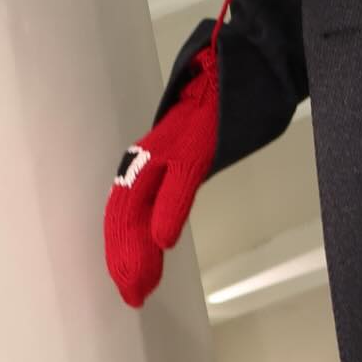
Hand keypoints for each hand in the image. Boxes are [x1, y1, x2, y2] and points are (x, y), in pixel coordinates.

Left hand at [104, 40, 219, 307]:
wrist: (241, 64)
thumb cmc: (219, 111)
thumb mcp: (191, 152)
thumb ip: (173, 182)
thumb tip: (160, 224)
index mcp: (150, 161)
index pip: (122, 212)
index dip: (119, 251)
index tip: (127, 288)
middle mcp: (150, 156)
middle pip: (123, 213)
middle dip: (124, 259)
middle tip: (131, 297)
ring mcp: (170, 147)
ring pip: (139, 202)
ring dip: (136, 248)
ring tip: (139, 284)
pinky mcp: (194, 140)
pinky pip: (178, 182)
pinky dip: (168, 212)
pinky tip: (164, 240)